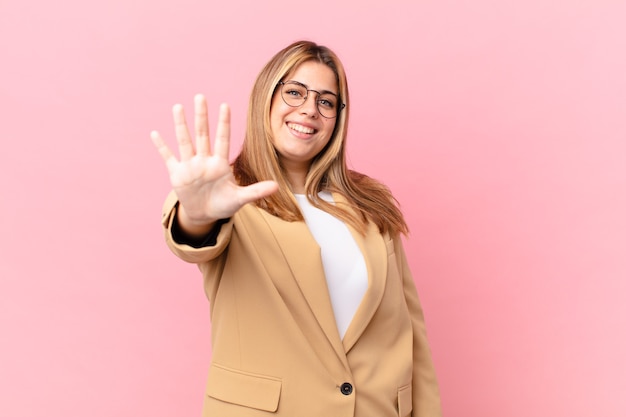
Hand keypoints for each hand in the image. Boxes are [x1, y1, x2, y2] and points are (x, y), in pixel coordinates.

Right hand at [151, 94, 277, 235]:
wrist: (205, 215)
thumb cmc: (224, 204)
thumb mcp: (240, 199)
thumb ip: (256, 191)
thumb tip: (277, 186)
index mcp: (220, 164)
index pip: (223, 139)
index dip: (224, 123)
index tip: (225, 105)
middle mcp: (204, 160)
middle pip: (203, 134)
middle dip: (202, 116)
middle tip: (201, 96)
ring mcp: (190, 166)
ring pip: (185, 141)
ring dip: (181, 125)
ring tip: (178, 106)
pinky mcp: (177, 175)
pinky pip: (168, 158)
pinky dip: (162, 147)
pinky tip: (155, 133)